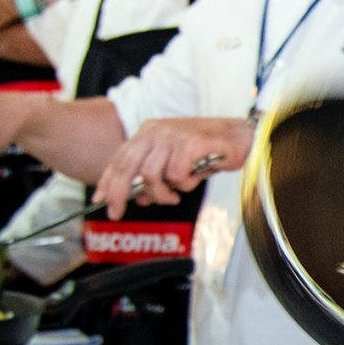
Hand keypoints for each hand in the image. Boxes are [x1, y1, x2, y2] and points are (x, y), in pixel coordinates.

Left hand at [93, 117, 251, 216]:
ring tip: (175, 195)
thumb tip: (140, 198)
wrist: (242, 138)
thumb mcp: (175, 163)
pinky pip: (177, 175)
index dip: (107, 181)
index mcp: (149, 132)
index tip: (100, 200)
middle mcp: (156, 131)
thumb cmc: (210, 151)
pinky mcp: (190, 143)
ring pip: (152, 175)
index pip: (120, 158)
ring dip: (162, 193)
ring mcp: (173, 136)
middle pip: (127, 167)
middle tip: (118, 213)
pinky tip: (194, 179)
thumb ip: (155, 177)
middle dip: (120, 194)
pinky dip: (185, 184)